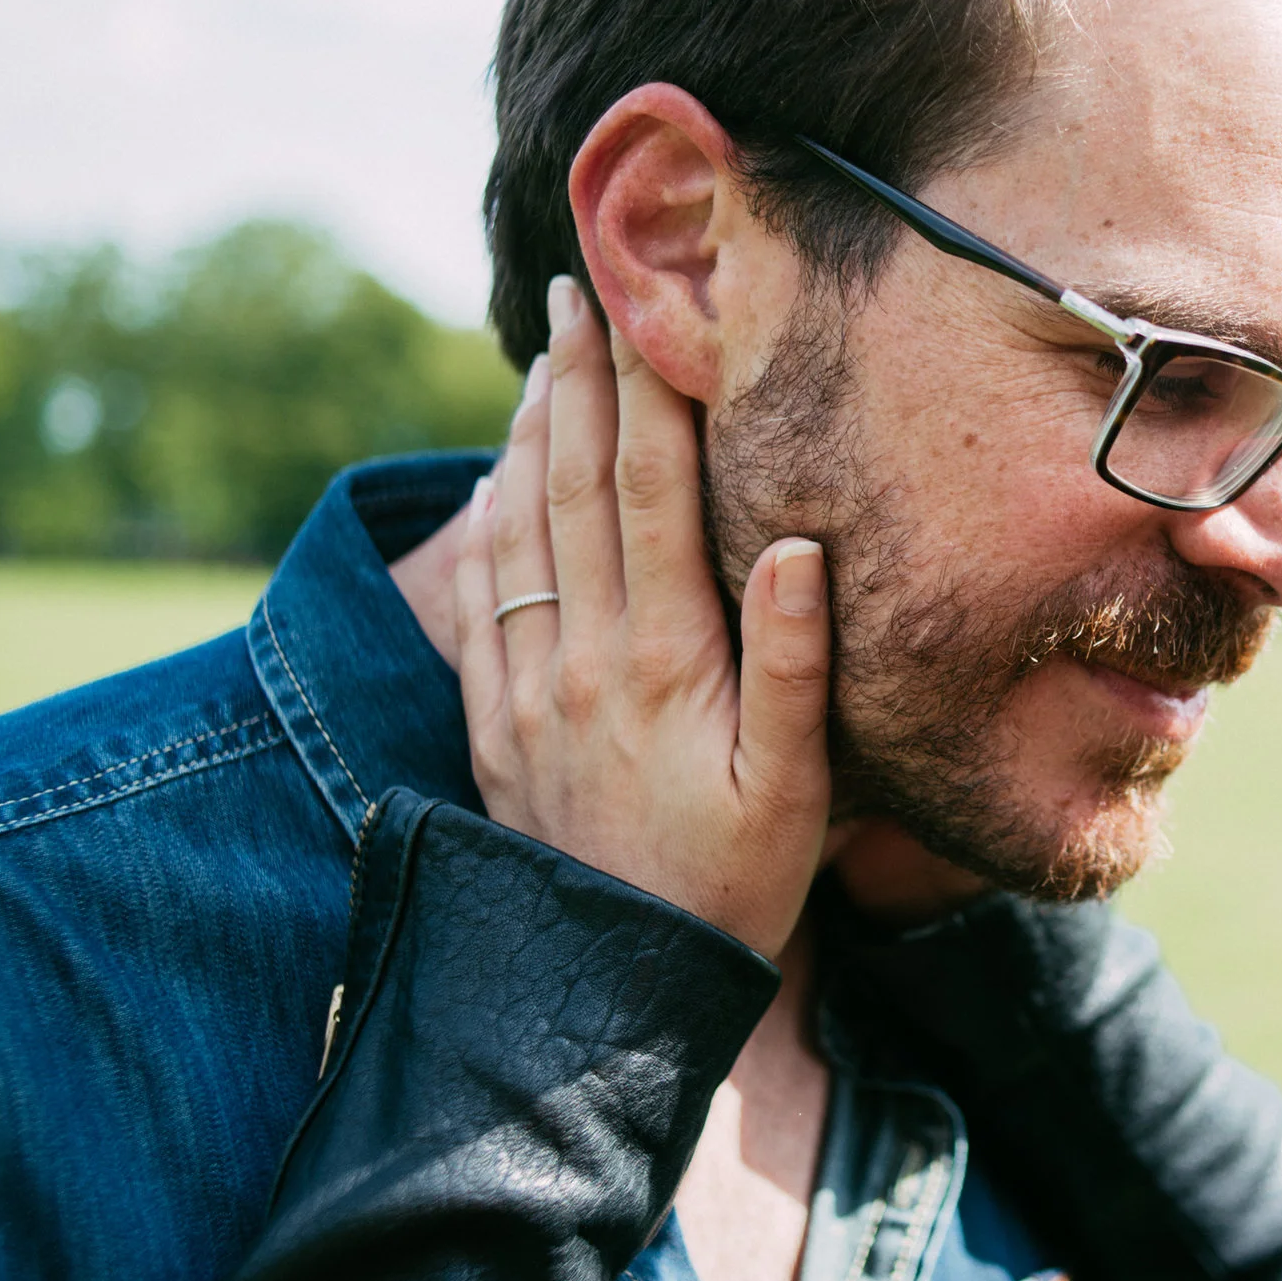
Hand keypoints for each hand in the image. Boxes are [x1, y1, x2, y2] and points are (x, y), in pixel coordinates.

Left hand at [453, 275, 831, 956]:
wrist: (617, 987)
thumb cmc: (733, 884)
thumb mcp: (794, 787)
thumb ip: (795, 664)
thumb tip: (803, 544)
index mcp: (665, 659)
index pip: (649, 492)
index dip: (645, 394)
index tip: (640, 314)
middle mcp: (585, 657)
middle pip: (575, 487)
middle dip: (578, 381)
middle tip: (573, 293)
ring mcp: (529, 687)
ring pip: (519, 529)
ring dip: (527, 433)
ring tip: (540, 359)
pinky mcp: (494, 724)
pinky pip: (478, 599)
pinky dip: (484, 524)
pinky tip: (493, 481)